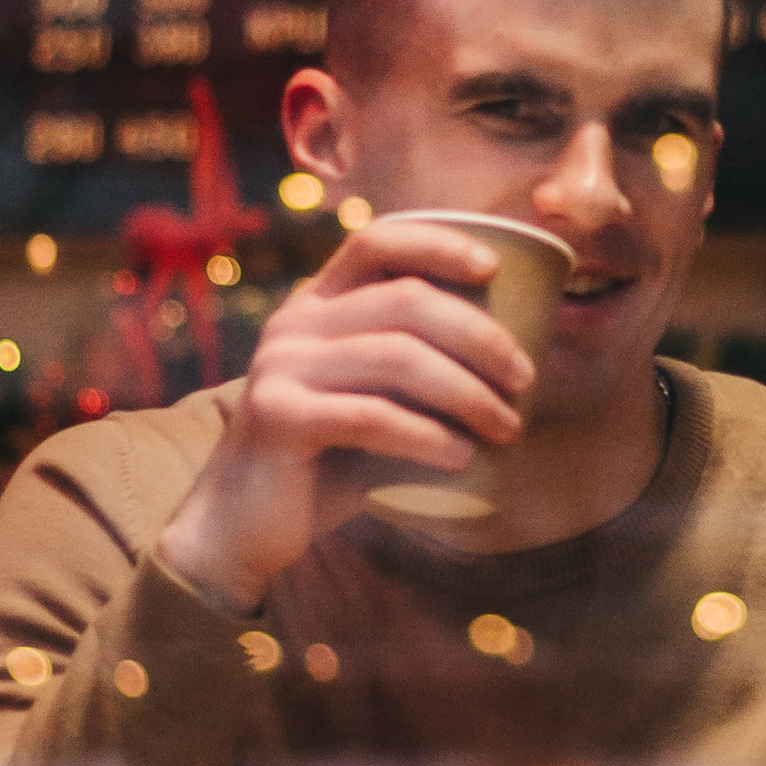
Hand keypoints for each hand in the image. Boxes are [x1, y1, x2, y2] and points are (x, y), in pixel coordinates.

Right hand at [160, 214, 537, 612]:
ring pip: (397, 356)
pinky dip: (427, 436)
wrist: (241, 523)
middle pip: (406, 300)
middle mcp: (295, 323)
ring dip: (467, 392)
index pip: (377, 242)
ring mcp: (281, 366)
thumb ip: (411, 363)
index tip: (493, 270)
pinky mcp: (278, 417)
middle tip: (524, 380)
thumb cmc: (327, 459)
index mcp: (318, 303)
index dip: (439, 244)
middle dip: (480, 337)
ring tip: (507, 426)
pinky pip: (371, 416)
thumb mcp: (368, 395)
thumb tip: (516, 354)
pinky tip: (461, 457)